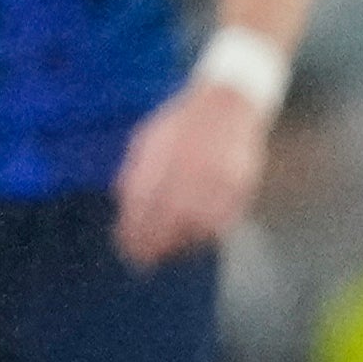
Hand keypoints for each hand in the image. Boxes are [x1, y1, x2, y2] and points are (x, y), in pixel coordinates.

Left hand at [112, 76, 272, 269]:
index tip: (126, 248)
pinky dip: (207, 235)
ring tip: (170, 251)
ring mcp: (216, 177)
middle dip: (153, 245)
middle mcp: (189, 167)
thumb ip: (135, 169)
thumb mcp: (150, 137)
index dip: (132, 231)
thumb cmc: (184, 122)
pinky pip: (222, 220)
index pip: (141, 204)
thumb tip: (122, 203)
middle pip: (167, 221)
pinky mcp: (240, 184)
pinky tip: (196, 237)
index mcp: (162, 155)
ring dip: (180, 244)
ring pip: (195, 226)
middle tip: (144, 261)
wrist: (230, 100)